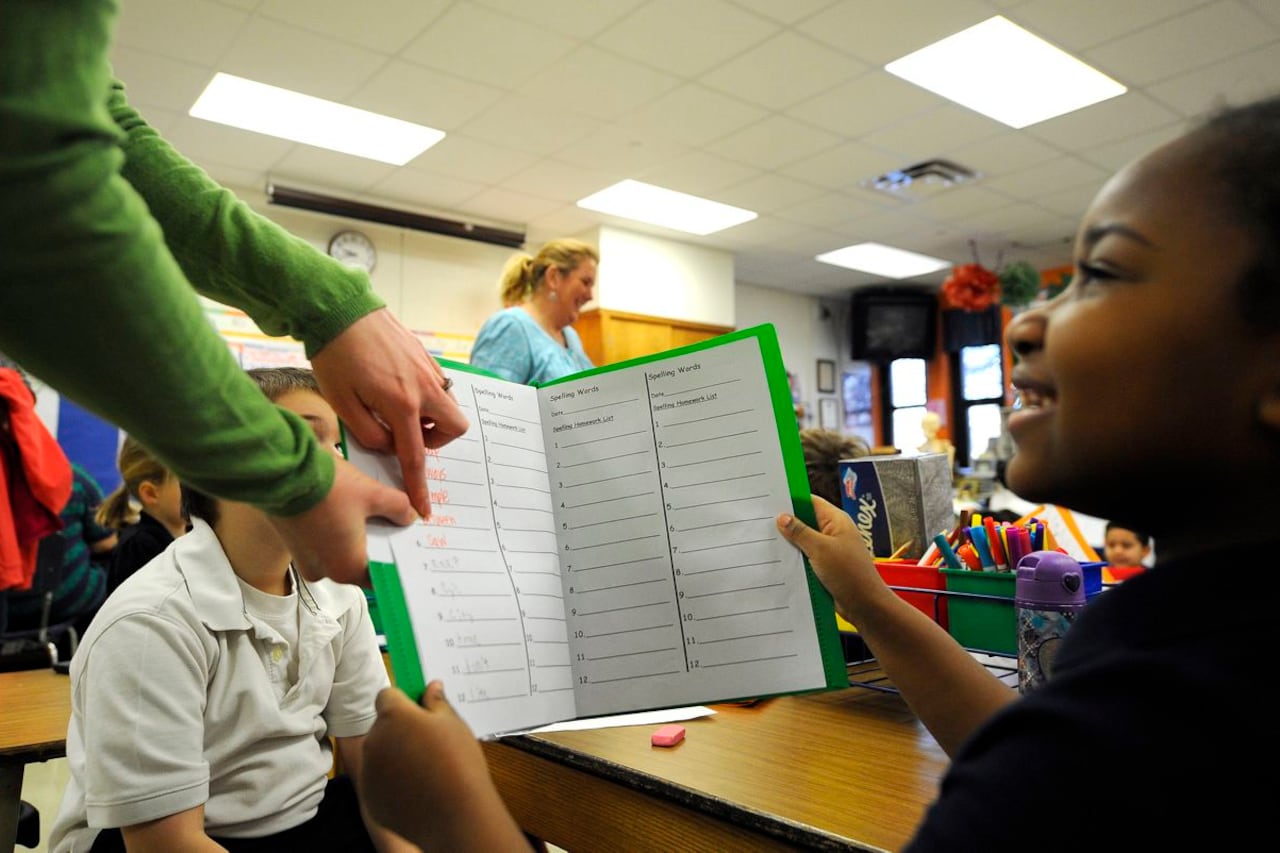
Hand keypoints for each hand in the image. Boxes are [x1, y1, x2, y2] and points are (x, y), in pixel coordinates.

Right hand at [270, 456, 416, 584]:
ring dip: (352, 533)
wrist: (280, 471)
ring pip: (338, 549)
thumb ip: (397, 508)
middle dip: (375, 541)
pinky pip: (320, 540)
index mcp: (347, 569)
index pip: (380, 575)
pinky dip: (333, 528)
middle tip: (391, 522)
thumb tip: (409, 515)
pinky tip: (343, 506)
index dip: (395, 559)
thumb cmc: (326, 488)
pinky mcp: (292, 542)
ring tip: (367, 509)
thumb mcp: (373, 494)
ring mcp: (304, 558)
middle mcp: (323, 571)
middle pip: (359, 561)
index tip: (404, 546)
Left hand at [311, 308, 468, 516]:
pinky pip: (436, 385)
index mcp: (401, 403)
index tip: (425, 508)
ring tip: (396, 409)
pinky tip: (393, 386)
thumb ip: (370, 432)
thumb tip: (390, 444)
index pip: (415, 455)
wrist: (340, 308)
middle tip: (407, 435)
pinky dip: (423, 396)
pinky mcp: (425, 355)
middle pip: (454, 427)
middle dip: (437, 439)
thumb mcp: (342, 403)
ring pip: (448, 405)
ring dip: (430, 416)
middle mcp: (423, 387)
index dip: (420, 486)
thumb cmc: (335, 355)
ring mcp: (428, 369)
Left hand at [361, 684, 525, 851]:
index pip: (387, 695)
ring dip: (395, 756)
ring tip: (426, 769)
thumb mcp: (453, 724)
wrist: (457, 814)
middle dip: (399, 730)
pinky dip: (393, 783)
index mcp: (393, 716)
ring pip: (379, 754)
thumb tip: (431, 687)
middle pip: (382, 726)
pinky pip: (380, 782)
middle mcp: (374, 740)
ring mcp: (370, 771)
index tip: (417, 709)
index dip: (403, 701)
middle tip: (427, 742)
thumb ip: (436, 702)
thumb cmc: (458, 764)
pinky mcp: (371, 796)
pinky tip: (418, 788)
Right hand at [775, 496, 888, 624]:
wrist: (864, 605)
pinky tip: (778, 562)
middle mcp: (833, 532)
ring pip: (803, 542)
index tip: (770, 502)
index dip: (792, 500)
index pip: (810, 502)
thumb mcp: (820, 549)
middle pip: (805, 521)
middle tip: (762, 524)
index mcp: (836, 521)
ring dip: (790, 544)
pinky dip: (795, 559)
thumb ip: (800, 532)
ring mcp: (829, 550)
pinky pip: (806, 558)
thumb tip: (783, 518)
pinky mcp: (825, 566)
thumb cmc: (849, 573)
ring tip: (765, 542)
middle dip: (786, 524)